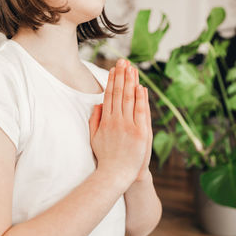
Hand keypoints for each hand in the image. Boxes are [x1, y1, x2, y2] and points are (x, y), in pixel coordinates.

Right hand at [89, 59, 148, 186]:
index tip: (114, 69)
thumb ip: (95, 120)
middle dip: (121, 76)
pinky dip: (141, 99)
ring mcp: (129, 126)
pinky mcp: (140, 133)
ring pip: (129, 99)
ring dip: (131, 82)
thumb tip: (98, 104)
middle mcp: (116, 121)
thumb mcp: (94, 138)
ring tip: (132, 68)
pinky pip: (140, 112)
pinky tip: (140, 87)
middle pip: (119, 94)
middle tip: (123, 61)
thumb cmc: (106, 157)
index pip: (109, 96)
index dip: (112, 81)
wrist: (116, 174)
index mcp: (105, 121)